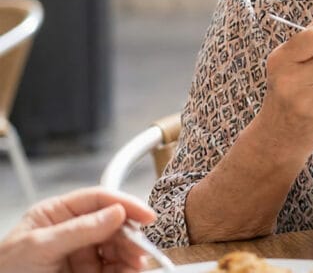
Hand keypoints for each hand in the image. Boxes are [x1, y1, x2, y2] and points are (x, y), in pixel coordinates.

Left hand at [0, 187, 155, 272]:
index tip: (146, 215)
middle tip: (142, 248)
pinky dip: (126, 269)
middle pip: (114, 225)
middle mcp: (74, 231)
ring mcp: (82, 254)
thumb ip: (79, 229)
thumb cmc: (6, 271)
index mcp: (58, 214)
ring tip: (137, 264)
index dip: (125, 204)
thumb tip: (116, 212)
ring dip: (131, 254)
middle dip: (131, 235)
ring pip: (118, 247)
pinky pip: (115, 268)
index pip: (98, 200)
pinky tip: (130, 270)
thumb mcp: (40, 246)